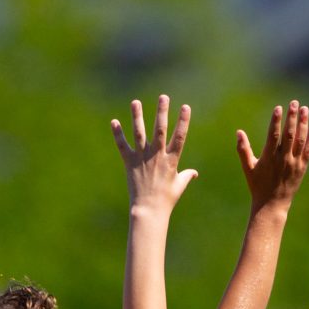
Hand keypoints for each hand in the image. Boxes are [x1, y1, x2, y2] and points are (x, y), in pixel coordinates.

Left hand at [112, 94, 195, 216]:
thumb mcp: (179, 186)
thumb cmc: (166, 200)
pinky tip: (114, 121)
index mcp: (171, 160)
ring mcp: (142, 158)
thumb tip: (194, 173)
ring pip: (139, 134)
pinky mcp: (130, 163)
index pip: (180, 137)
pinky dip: (118, 134)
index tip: (186, 107)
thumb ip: (186, 176)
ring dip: (137, 117)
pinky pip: (123, 146)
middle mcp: (157, 156)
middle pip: (160, 130)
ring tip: (135, 102)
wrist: (149, 211)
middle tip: (163, 97)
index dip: (183, 121)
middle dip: (162, 112)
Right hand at [236, 100, 308, 210]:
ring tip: (305, 109)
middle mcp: (283, 159)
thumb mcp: (248, 168)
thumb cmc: (258, 186)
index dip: (276, 121)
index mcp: (268, 158)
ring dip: (303, 124)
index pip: (273, 135)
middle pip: (289, 135)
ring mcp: (294, 163)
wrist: (272, 205)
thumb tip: (238, 132)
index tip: (278, 108)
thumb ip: (243, 149)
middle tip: (294, 103)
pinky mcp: (302, 168)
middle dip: (292, 117)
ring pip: (300, 140)